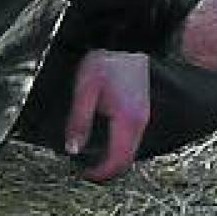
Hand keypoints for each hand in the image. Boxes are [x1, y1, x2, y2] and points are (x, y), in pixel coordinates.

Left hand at [63, 49, 150, 181]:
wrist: (127, 40)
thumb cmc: (106, 62)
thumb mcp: (85, 89)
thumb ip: (79, 120)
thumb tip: (73, 149)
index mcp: (127, 120)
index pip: (118, 159)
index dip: (101, 173)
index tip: (84, 174)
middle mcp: (140, 121)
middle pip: (127, 159)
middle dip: (108, 169)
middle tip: (86, 170)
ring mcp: (143, 115)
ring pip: (131, 149)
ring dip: (114, 159)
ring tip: (92, 158)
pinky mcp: (141, 109)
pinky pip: (132, 137)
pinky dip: (120, 147)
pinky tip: (104, 141)